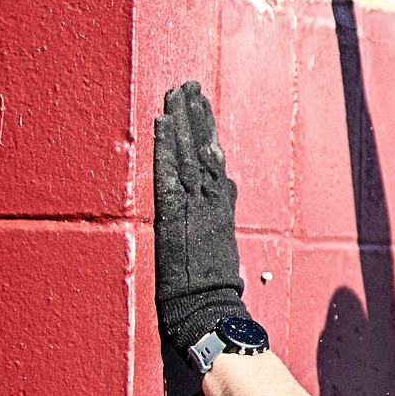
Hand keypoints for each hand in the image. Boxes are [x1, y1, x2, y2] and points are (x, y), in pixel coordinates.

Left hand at [153, 81, 248, 359]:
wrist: (208, 310)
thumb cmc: (214, 295)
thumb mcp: (225, 254)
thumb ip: (223, 222)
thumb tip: (229, 196)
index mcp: (219, 214)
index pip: (214, 166)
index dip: (208, 137)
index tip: (203, 111)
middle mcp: (210, 203)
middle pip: (204, 150)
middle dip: (197, 116)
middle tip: (190, 85)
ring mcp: (194, 205)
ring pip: (190, 153)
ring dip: (185, 119)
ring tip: (179, 90)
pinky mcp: (176, 212)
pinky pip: (171, 170)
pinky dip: (169, 144)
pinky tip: (165, 120)